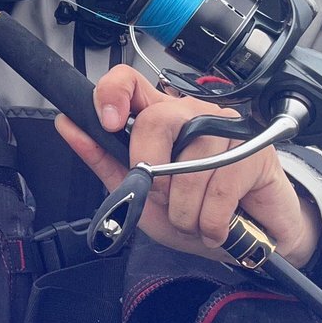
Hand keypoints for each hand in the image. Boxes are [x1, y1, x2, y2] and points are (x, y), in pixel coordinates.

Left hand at [54, 65, 320, 267]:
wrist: (249, 241)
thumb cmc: (192, 212)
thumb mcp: (138, 193)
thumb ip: (104, 158)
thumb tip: (67, 123)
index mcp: (158, 117)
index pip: (129, 81)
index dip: (112, 93)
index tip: (108, 124)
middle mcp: (192, 113)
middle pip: (156, 120)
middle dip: (152, 174)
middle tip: (163, 200)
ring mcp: (226, 128)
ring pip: (187, 165)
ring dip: (184, 210)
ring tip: (195, 218)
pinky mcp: (254, 150)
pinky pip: (219, 187)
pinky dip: (210, 221)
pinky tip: (217, 226)